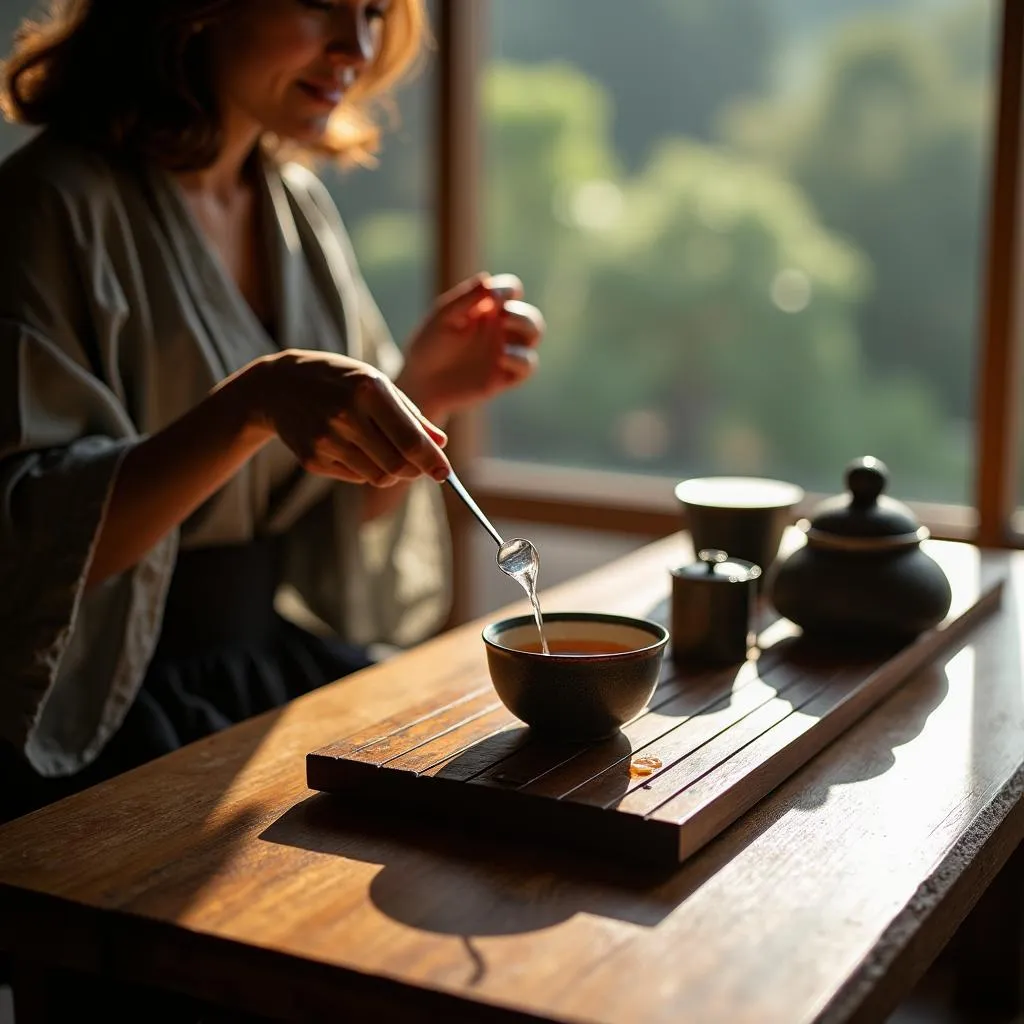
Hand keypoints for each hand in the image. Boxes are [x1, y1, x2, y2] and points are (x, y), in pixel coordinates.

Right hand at [239, 349, 450, 485]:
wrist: (279, 386)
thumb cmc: (340, 381)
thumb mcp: (377, 383)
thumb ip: (411, 415)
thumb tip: (441, 443)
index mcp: (368, 390)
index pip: (410, 440)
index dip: (431, 461)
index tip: (445, 473)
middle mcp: (346, 415)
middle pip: (397, 466)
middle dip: (415, 470)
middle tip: (420, 466)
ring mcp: (326, 440)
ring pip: (378, 477)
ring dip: (392, 472)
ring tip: (385, 451)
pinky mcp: (312, 459)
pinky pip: (355, 477)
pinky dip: (366, 469)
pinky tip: (354, 447)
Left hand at [396, 272, 544, 421]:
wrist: (422, 384)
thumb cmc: (429, 346)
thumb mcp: (443, 317)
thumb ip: (466, 299)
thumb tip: (488, 281)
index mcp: (486, 310)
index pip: (511, 291)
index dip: (509, 289)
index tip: (493, 297)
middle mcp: (500, 329)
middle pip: (529, 314)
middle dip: (521, 313)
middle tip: (502, 316)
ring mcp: (505, 352)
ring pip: (534, 335)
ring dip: (527, 328)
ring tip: (503, 330)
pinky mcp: (505, 376)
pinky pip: (528, 366)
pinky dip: (521, 359)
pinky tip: (501, 357)